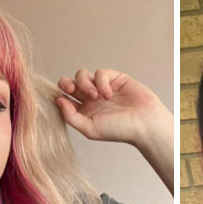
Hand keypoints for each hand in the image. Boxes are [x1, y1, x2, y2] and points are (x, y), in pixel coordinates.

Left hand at [56, 68, 173, 193]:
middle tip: (71, 89)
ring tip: (96, 96)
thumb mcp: (90, 129)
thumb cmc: (120, 130)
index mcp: (84, 112)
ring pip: (82, 75)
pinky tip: (109, 93)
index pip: (64, 98)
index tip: (61, 97)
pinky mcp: (115, 78)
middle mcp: (91, 99)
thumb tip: (58, 100)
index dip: (59, 94)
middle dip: (66, 83)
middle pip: (69, 83)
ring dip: (85, 83)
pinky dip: (102, 82)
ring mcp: (102, 88)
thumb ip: (71, 116)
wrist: (144, 123)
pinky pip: (100, 73)